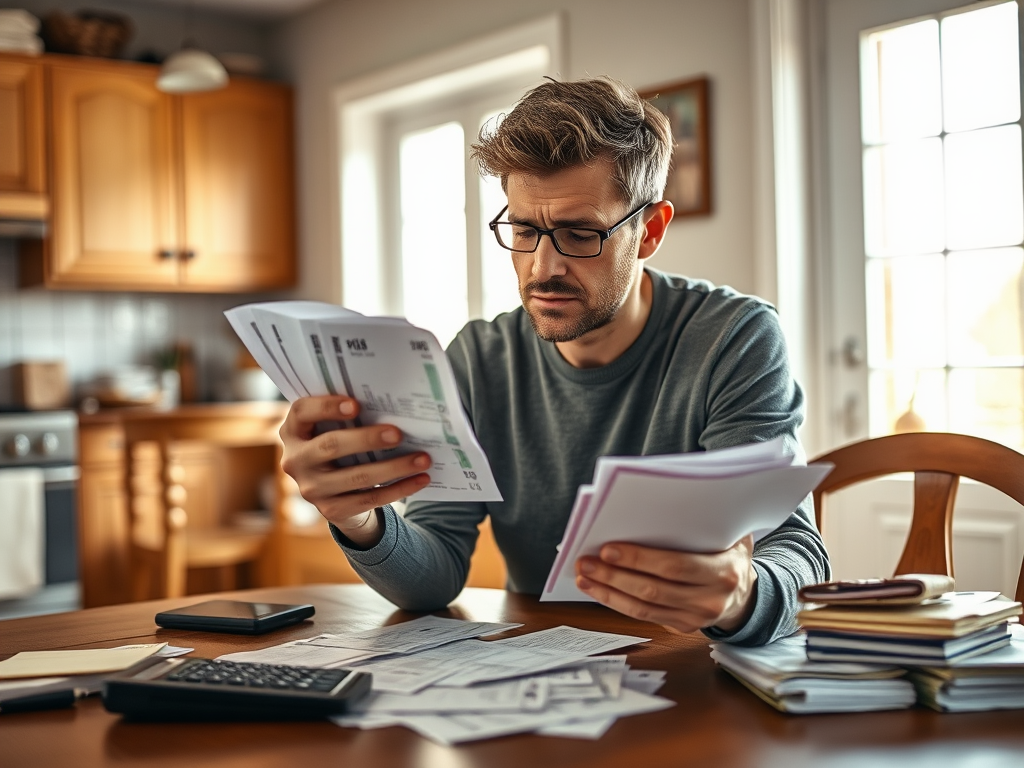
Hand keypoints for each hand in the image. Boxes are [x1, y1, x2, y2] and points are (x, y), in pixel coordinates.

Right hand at [279, 395, 431, 546]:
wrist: (335, 493)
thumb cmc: (340, 447)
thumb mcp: (334, 429)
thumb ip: (349, 417)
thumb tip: (393, 406)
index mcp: (294, 431)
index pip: (301, 412)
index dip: (326, 407)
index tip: (356, 404)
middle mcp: (296, 460)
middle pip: (330, 446)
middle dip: (367, 439)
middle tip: (399, 434)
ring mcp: (312, 489)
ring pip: (356, 477)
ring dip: (394, 467)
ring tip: (422, 459)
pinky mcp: (332, 510)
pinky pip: (370, 498)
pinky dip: (400, 488)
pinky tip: (421, 479)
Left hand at [574, 536, 757, 634]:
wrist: (746, 594)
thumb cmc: (730, 554)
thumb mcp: (731, 534)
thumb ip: (708, 519)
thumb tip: (667, 498)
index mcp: (724, 572)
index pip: (675, 566)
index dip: (639, 559)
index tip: (609, 548)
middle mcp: (710, 599)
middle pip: (653, 589)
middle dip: (614, 575)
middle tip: (586, 561)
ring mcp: (695, 618)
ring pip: (643, 608)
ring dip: (608, 592)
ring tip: (584, 575)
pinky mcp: (681, 627)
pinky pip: (644, 617)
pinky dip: (617, 603)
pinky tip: (598, 589)